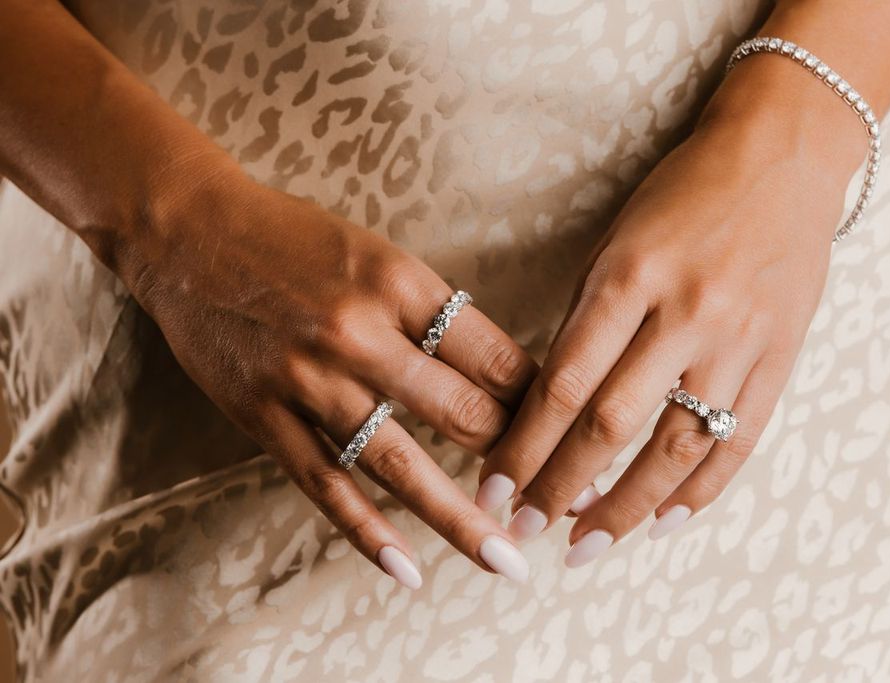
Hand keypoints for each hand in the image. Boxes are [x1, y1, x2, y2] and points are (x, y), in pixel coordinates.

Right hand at [115, 165, 537, 586]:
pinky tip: (408, 570)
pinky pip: (325, 484)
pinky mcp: (264, 416)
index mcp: (401, 284)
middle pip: (461, 411)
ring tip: (505, 560)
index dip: (541, 402)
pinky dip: (367, 533)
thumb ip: (432, 313)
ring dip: (459, 519)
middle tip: (556, 500)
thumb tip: (501, 374)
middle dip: (516, 460)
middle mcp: (360, 333)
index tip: (568, 433)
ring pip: (400, 463)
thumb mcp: (379, 255)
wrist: (189, 232)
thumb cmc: (295, 239)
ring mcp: (309, 380)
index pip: (495, 356)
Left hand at [478, 60, 861, 564]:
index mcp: (630, 278)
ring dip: (626, 508)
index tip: (493, 488)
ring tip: (585, 546)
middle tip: (523, 530)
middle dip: (560, 488)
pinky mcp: (781, 357)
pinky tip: (663, 522)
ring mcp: (740, 341)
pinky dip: (701, 490)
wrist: (782, 157)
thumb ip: (586, 319)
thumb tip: (547, 404)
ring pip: (676, 447)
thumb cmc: (683, 195)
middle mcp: (685, 315)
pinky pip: (740, 441)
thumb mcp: (616, 240)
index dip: (524, 446)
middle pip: (612, 426)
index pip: (563, 384)